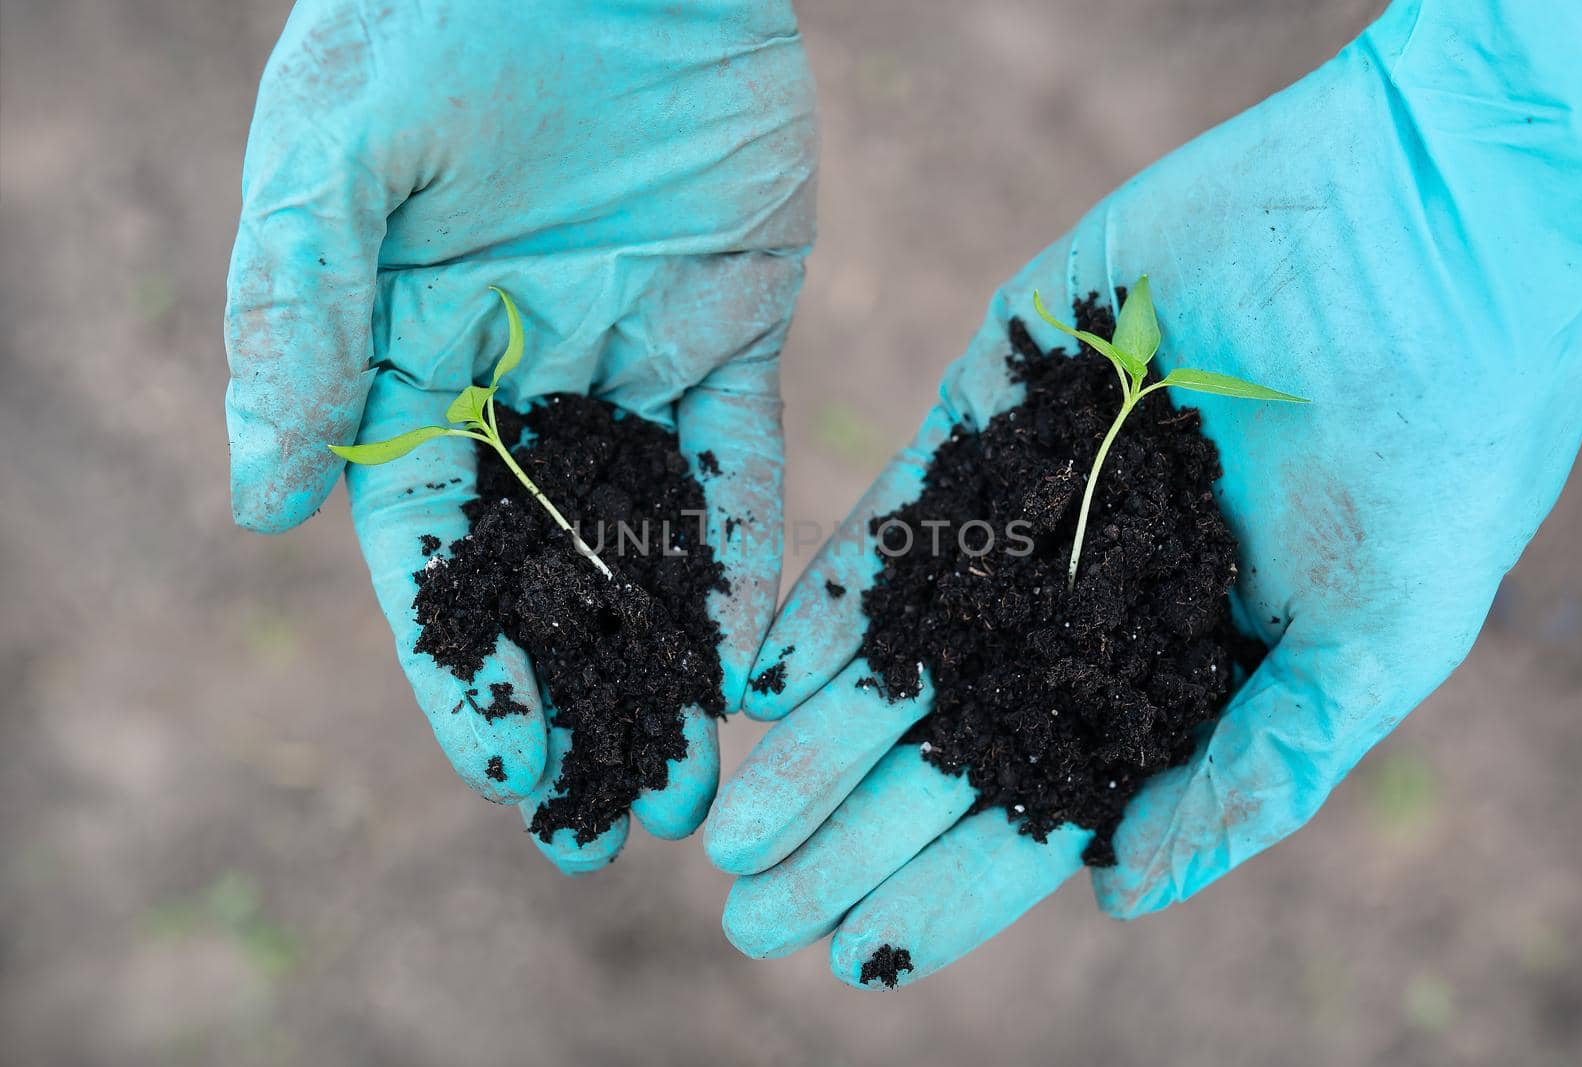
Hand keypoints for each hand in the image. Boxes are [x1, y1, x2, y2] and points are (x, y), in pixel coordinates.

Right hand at [224, 0, 814, 871]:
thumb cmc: (439, 14)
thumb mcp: (331, 158)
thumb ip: (296, 322)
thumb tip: (260, 504)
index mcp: (407, 361)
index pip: (429, 549)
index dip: (462, 665)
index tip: (501, 768)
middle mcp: (519, 382)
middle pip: (546, 577)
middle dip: (574, 702)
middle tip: (607, 828)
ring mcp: (630, 358)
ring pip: (649, 542)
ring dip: (667, 664)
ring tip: (694, 786)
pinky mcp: (730, 323)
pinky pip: (742, 462)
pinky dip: (749, 555)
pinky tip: (756, 659)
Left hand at [704, 0, 1581, 983]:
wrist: (1434, 226)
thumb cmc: (1447, 442)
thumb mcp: (1381, 636)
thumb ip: (1259, 766)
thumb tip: (1116, 893)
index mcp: (1175, 673)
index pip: (1043, 806)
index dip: (950, 885)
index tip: (856, 956)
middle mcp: (1088, 601)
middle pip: (947, 742)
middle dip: (849, 828)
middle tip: (748, 904)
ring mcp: (1036, 504)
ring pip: (905, 645)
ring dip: (818, 734)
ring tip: (732, 819)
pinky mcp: (997, 403)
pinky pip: (898, 516)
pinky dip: (839, 595)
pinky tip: (770, 672)